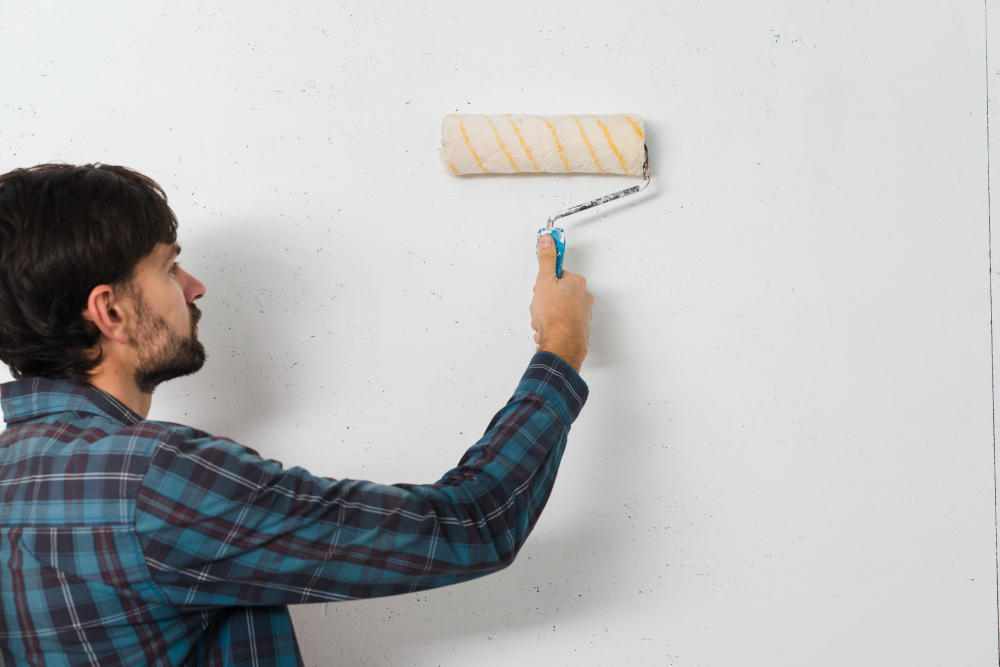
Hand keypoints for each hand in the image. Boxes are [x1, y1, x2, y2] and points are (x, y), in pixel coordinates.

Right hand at [529, 235, 593, 371]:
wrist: (562, 343)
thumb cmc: (555, 316)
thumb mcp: (544, 281)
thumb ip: (546, 259)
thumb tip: (548, 240)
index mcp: (576, 282)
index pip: (558, 275)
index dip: (545, 282)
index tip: (541, 286)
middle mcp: (583, 296)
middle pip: (558, 293)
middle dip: (545, 300)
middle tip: (541, 306)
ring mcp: (582, 312)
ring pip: (559, 309)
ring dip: (547, 315)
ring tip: (543, 320)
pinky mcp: (579, 327)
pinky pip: (561, 322)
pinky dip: (552, 326)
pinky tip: (546, 329)